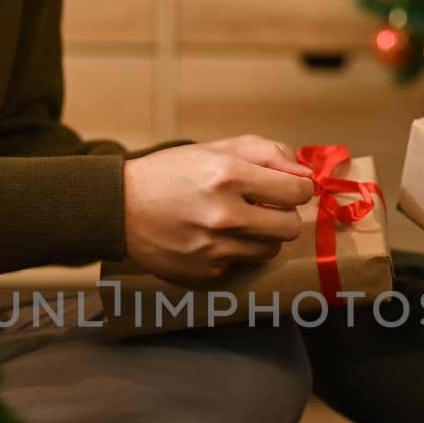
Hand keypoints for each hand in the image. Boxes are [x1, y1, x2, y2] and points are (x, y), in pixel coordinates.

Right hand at [123, 135, 315, 284]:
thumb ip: (266, 154)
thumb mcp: (215, 148)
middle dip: (283, 215)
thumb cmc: (170, 173)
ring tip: (236, 223)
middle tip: (264, 208)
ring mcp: (215, 249)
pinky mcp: (205, 273)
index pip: (297, 192)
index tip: (289, 189)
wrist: (118, 208)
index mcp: (229, 175)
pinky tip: (211, 239)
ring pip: (270, 250)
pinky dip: (235, 253)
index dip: (299, 189)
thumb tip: (305, 174)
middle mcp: (225, 215)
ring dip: (261, 236)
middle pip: (290, 227)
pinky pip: (242, 265)